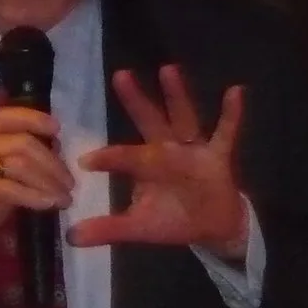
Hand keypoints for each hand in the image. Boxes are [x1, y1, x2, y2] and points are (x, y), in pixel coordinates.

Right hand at [0, 101, 73, 287]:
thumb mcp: (3, 185)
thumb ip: (22, 168)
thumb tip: (54, 153)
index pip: (5, 116)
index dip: (33, 117)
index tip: (57, 129)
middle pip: (21, 141)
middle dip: (52, 162)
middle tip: (69, 183)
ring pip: (18, 162)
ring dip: (48, 181)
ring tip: (64, 199)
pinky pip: (8, 188)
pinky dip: (33, 196)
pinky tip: (48, 205)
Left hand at [73, 65, 248, 259]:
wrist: (213, 227)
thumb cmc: (172, 219)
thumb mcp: (139, 226)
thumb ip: (108, 228)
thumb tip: (70, 237)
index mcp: (146, 165)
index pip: (124, 158)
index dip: (108, 159)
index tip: (85, 161)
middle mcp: (167, 150)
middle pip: (149, 121)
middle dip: (135, 101)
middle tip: (120, 75)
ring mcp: (193, 150)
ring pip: (183, 118)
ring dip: (177, 96)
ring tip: (167, 69)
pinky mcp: (218, 156)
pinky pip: (226, 133)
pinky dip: (232, 115)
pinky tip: (236, 92)